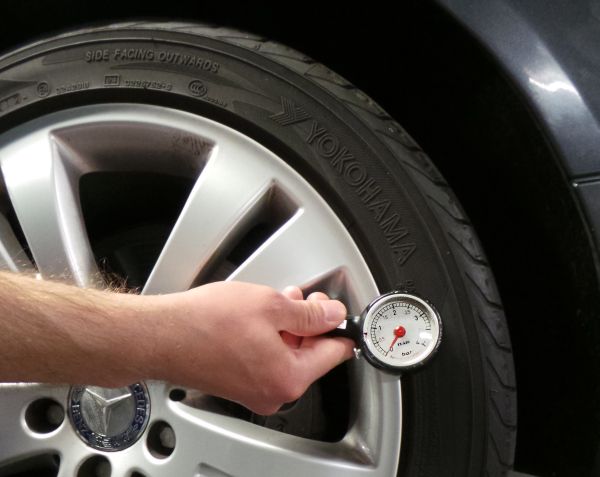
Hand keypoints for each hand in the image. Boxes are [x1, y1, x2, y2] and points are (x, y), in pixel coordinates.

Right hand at [150, 282, 353, 414]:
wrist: (160, 336)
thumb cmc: (205, 324)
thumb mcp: (270, 305)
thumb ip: (309, 313)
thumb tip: (333, 315)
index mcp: (288, 379)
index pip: (334, 354)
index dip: (337, 326)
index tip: (334, 310)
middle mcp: (273, 393)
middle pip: (310, 355)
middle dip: (309, 323)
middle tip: (300, 298)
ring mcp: (254, 392)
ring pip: (287, 355)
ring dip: (287, 327)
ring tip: (275, 301)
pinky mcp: (237, 385)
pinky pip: (266, 361)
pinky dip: (268, 338)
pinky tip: (258, 316)